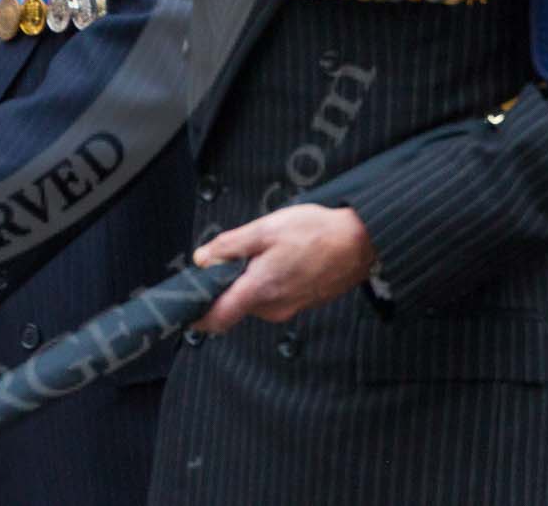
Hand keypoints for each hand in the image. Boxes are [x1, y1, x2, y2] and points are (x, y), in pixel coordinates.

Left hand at [190, 204, 376, 334]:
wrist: (361, 243)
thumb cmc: (315, 233)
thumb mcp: (264, 229)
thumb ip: (229, 246)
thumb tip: (202, 260)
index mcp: (259, 290)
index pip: (218, 318)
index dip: (197, 315)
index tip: (186, 305)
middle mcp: (273, 307)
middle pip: (235, 305)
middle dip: (227, 284)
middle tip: (233, 255)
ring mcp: (290, 308)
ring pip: (255, 299)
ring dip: (250, 280)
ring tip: (266, 251)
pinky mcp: (303, 303)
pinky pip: (274, 297)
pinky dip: (269, 281)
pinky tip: (282, 258)